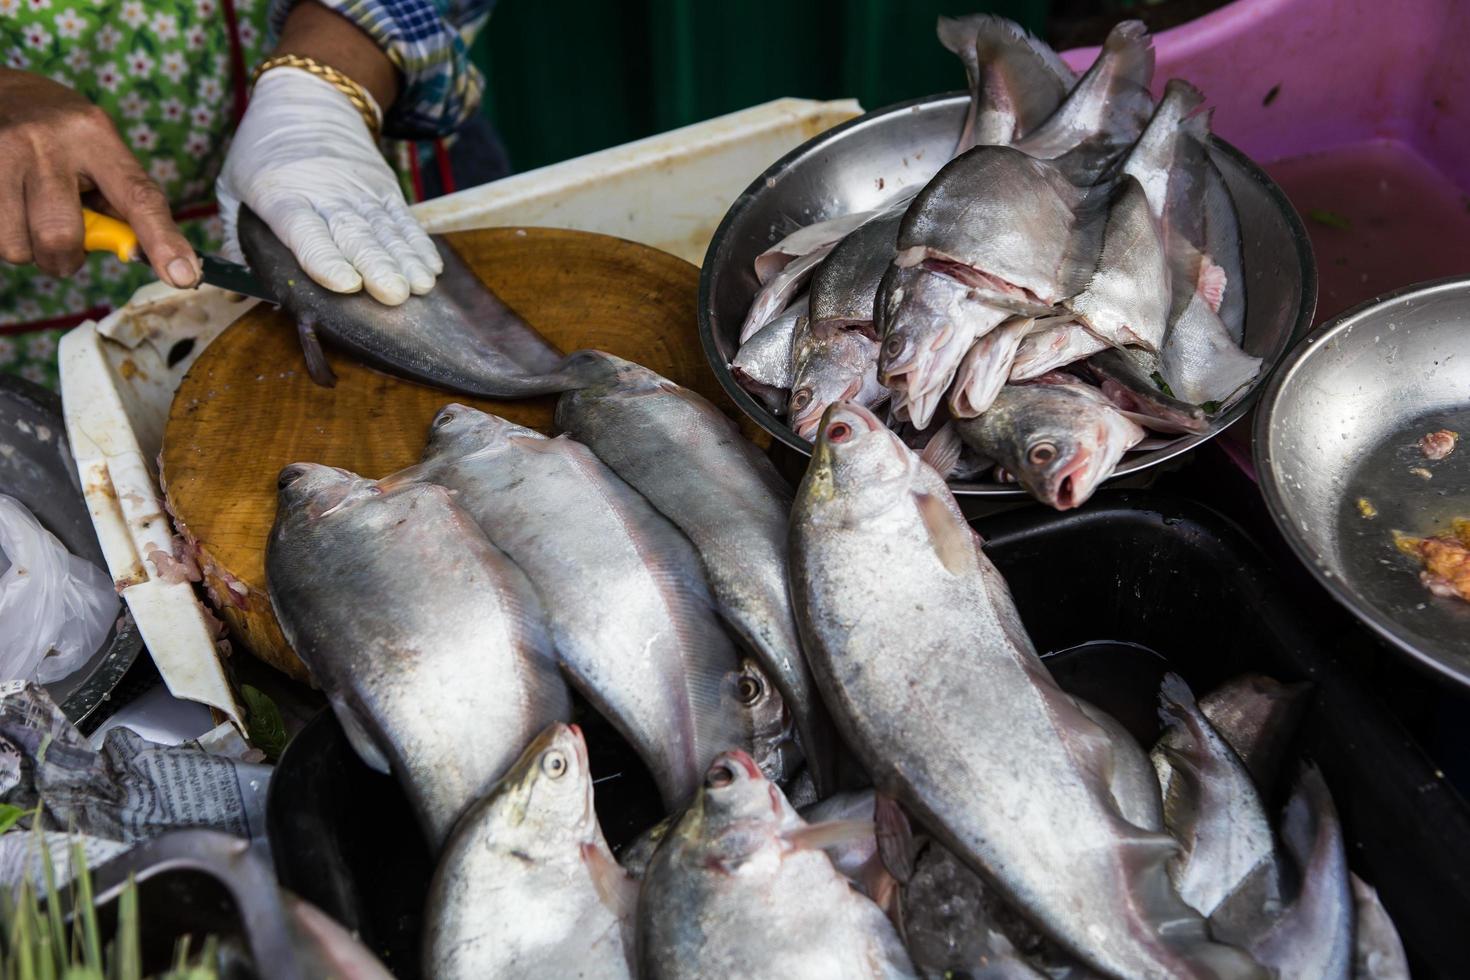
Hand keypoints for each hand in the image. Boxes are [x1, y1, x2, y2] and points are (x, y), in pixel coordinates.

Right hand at [0, 69, 199, 285]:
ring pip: (18, 246)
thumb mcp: (100, 152)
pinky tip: (11, 209)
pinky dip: (5, 238)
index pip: (138, 197)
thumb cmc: (62, 135)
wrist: (0, 92)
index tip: (183, 276)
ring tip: (31, 217)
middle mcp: (46, 142)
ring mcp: (1, 152)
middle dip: (65, 259)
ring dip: (29, 249)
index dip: (162, 241)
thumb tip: (142, 254)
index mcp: (94, 136)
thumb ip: (121, 202)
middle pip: (61, 236)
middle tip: (65, 246)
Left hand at [216, 67, 441, 305]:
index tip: (346, 284)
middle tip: (393, 295)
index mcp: (280, 195)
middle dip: (376, 265)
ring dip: (405, 260)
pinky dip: (419, 244)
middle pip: (354, 233)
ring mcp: (360, 191)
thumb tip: (235, 292)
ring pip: (385, 229)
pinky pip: (404, 220)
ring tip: (419, 287)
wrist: (307, 99)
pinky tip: (430, 268)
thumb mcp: (233, 186)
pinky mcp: (384, 188)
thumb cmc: (261, 152)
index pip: (304, 230)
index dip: (325, 258)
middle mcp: (325, 193)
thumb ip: (236, 238)